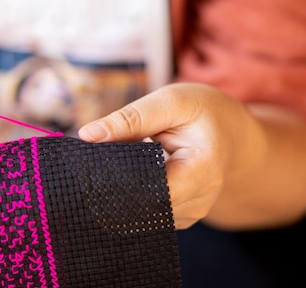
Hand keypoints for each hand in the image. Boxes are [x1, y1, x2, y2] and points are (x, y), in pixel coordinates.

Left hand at [78, 83, 263, 228]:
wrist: (230, 131)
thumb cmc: (201, 111)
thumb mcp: (170, 102)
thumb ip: (130, 119)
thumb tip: (87, 134)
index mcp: (203, 170)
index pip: (154, 191)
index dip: (120, 182)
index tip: (92, 165)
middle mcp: (200, 200)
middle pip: (144, 206)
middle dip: (112, 187)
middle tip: (89, 164)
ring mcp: (190, 213)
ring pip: (141, 213)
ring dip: (118, 192)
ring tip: (106, 165)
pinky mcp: (177, 216)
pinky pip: (145, 213)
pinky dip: (127, 196)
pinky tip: (118, 178)